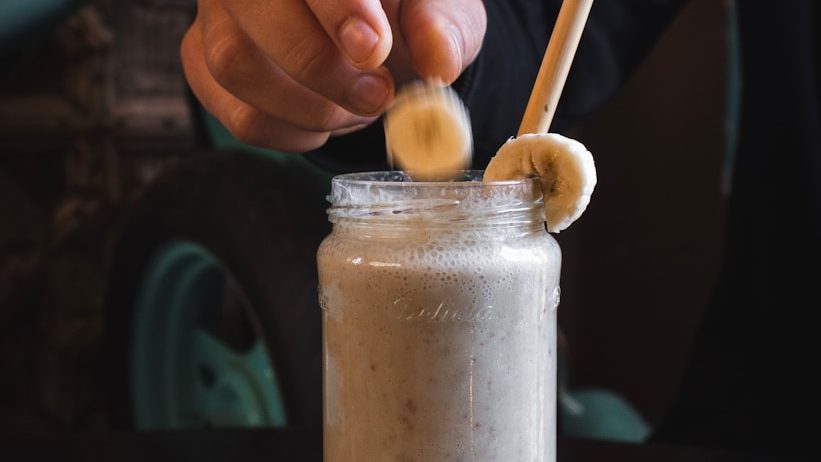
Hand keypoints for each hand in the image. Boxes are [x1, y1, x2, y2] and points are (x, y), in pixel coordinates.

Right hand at [180, 0, 485, 152]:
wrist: (374, 35)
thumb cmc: (403, 11)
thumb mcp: (439, 9)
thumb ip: (441, 27)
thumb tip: (438, 63)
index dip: (337, 7)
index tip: (372, 48)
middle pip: (252, 9)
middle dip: (321, 68)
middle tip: (377, 95)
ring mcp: (219, 17)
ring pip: (234, 66)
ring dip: (309, 108)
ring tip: (357, 108)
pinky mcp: (206, 64)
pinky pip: (238, 115)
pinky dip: (293, 134)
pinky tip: (327, 121)